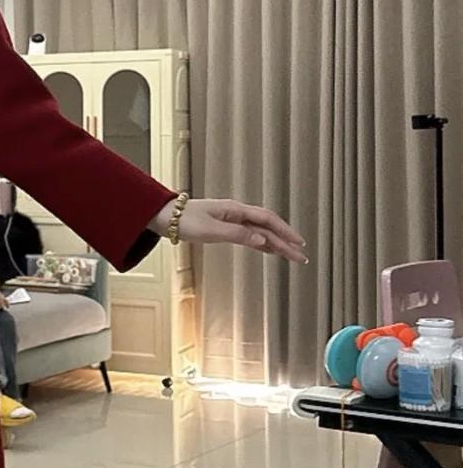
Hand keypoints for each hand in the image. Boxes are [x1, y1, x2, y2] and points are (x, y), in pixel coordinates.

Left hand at [150, 197, 307, 262]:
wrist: (165, 217)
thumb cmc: (184, 221)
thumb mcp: (211, 230)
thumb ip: (238, 235)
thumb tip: (262, 240)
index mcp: (235, 210)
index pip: (267, 220)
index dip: (285, 232)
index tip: (299, 244)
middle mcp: (236, 213)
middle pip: (267, 227)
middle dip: (285, 242)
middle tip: (301, 257)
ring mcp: (231, 220)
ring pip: (260, 232)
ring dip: (276, 244)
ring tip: (291, 255)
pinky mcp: (225, 227)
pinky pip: (249, 235)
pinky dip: (262, 243)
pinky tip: (269, 250)